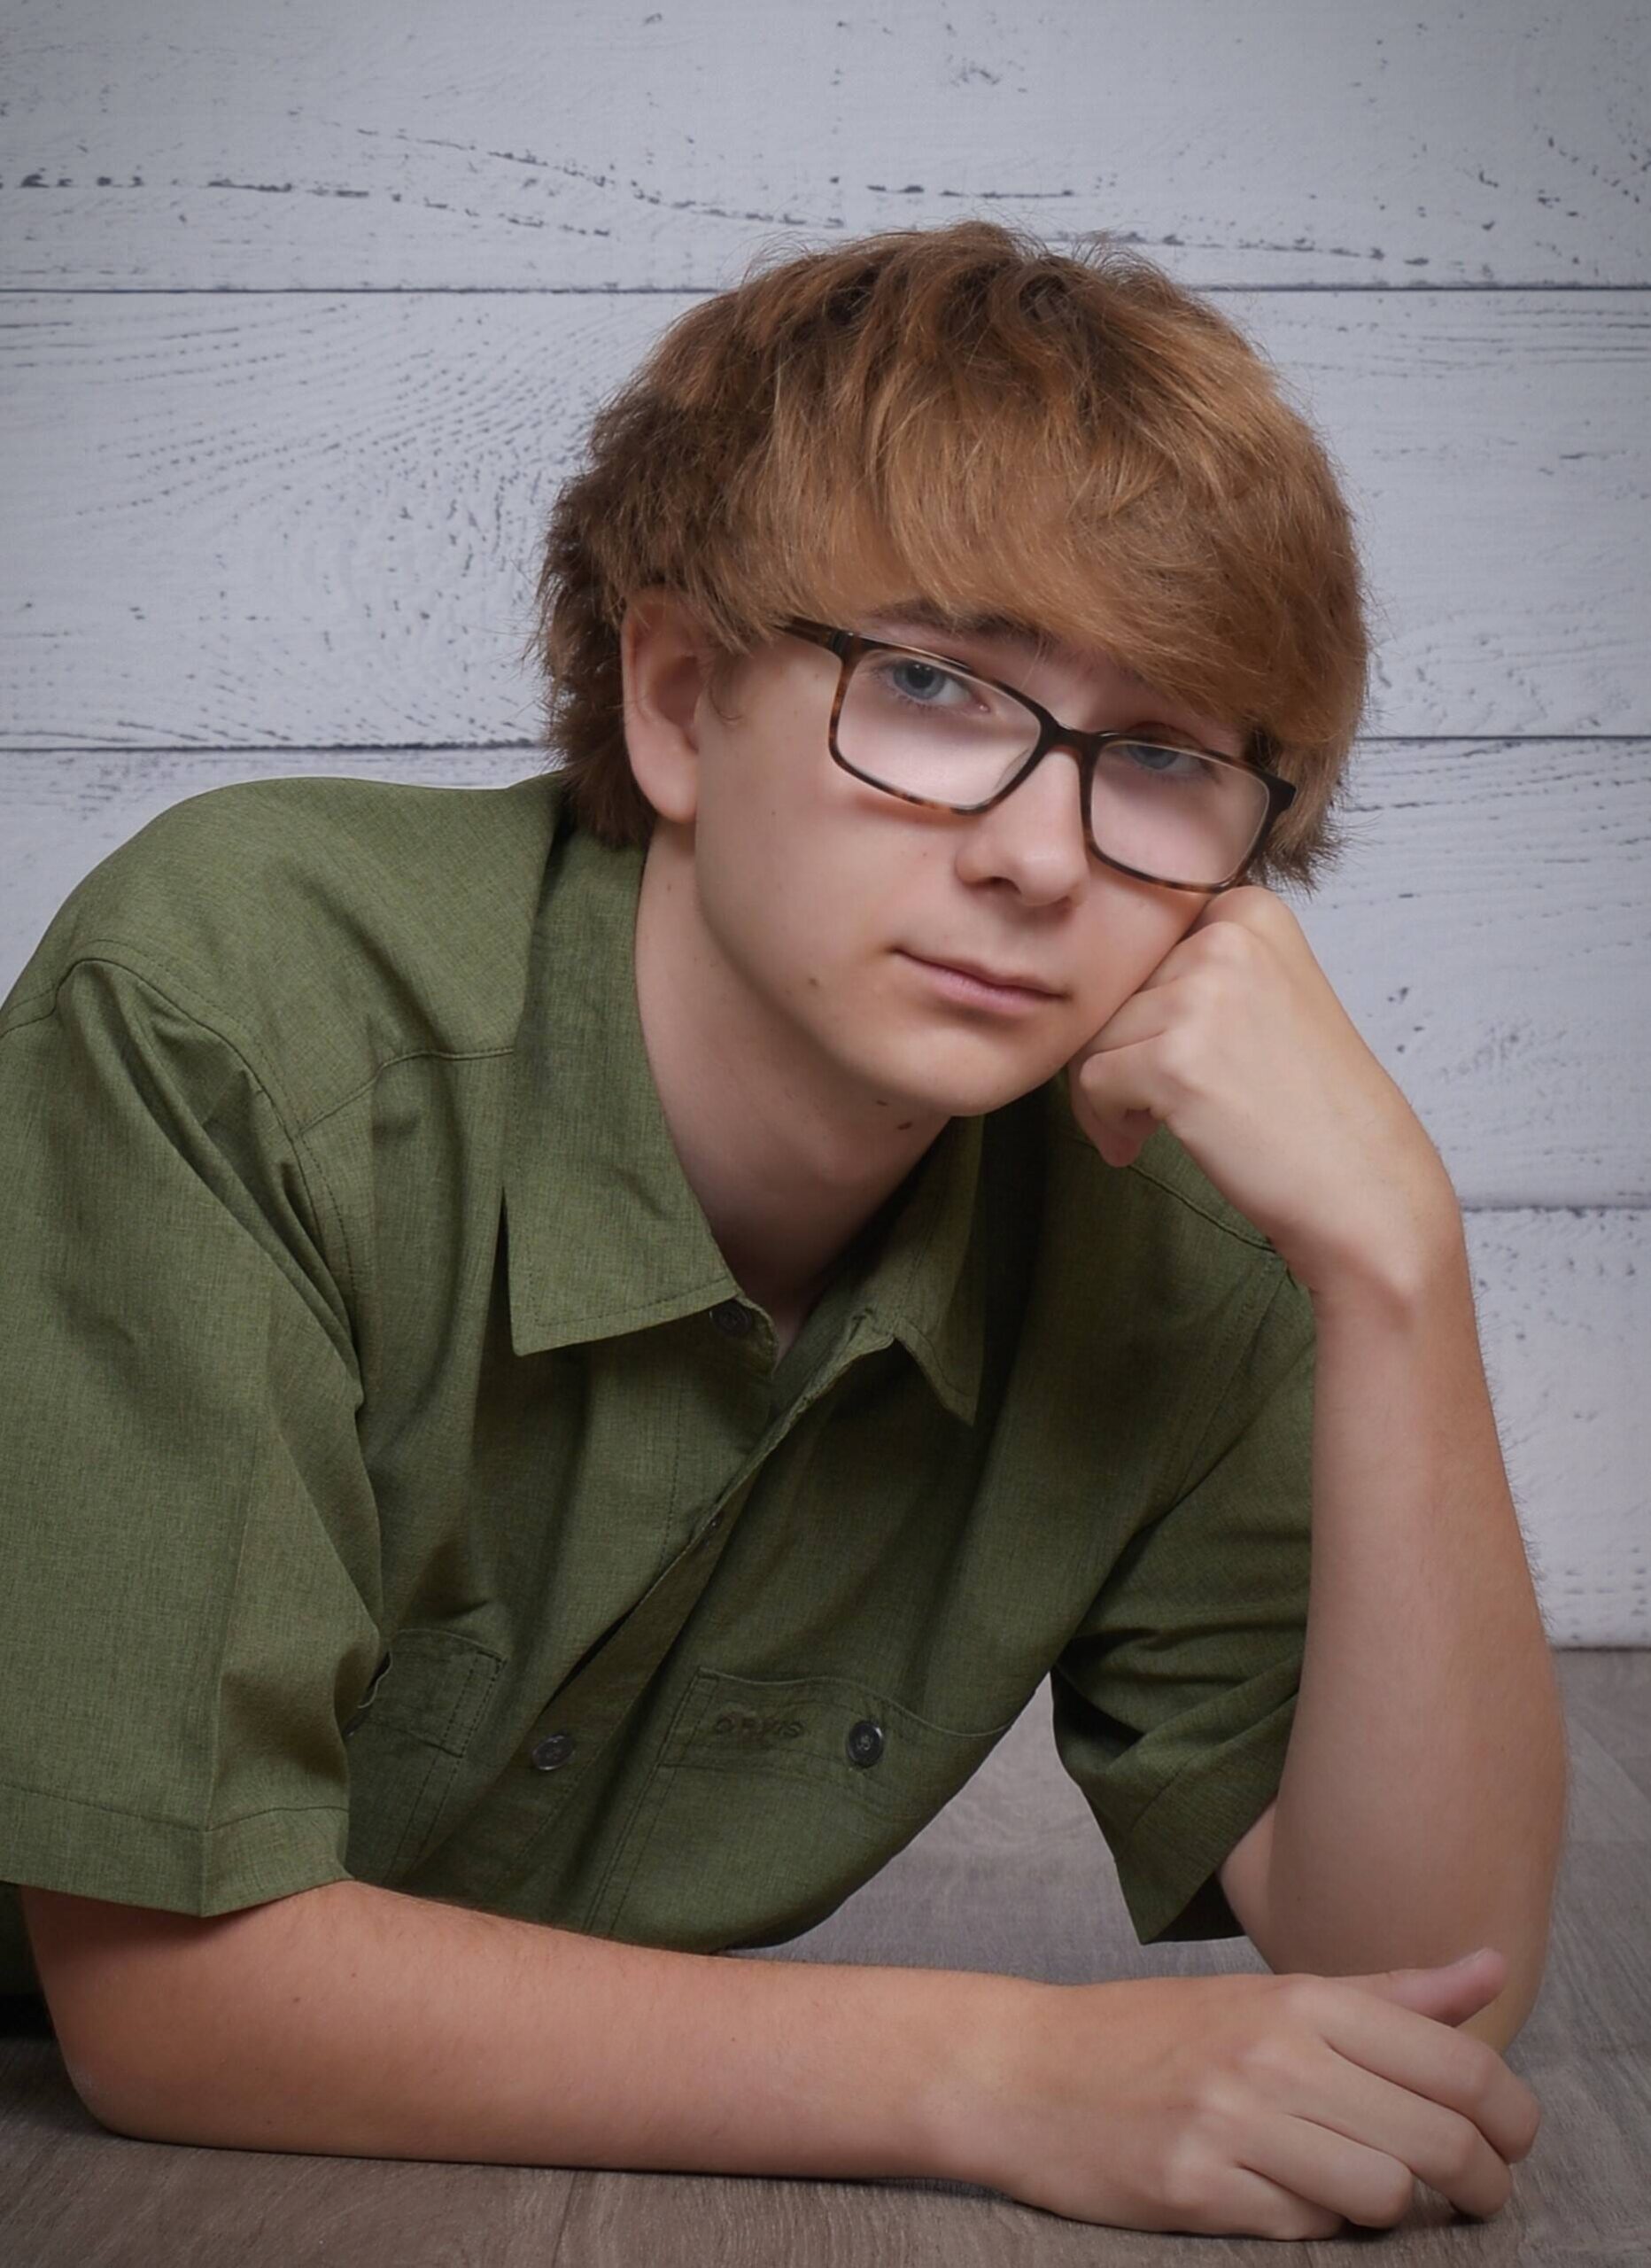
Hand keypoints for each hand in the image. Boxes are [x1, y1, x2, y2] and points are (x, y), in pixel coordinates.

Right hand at [949, 1947, 1539, 2237]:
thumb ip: (1389, 1994)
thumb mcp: (1271, 1994)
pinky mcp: (1198, 2188)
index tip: (1510, 2141)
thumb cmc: (1157, 2034)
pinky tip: (1283, 2193)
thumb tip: (1491, 1968)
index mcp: (1301, 1998)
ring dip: (1389, 2208)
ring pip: (1383, 2196)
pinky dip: (1314, 2223)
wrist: (1026, 2070)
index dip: (1512, 2118)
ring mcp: (1234, 2121)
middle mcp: (1273, 2052)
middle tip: (1474, 2193)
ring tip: (1364, 2190)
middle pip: (1439, 2140)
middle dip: (1480, 2183)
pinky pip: (1307, 2229)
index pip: (1458, 2064)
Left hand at [1064, 886, 1459, 1297]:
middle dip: (1119, 1053)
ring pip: (1095, 1035)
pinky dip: (1104, 1121)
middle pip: (1113, 990)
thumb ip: (1194, 974)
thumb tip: (1091, 987)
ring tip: (1152, 1128)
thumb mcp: (1265, 1000)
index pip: (1142, 948)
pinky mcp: (1174, 1060)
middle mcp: (1225, 940)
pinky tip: (1140, 1145)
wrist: (1365, 1186)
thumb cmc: (1311, 1107)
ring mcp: (1201, 997)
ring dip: (1109, 1093)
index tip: (1165, 1057)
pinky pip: (1091, 1080)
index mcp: (1249, 913)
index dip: (1139, 1011)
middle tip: (1153, 1105)